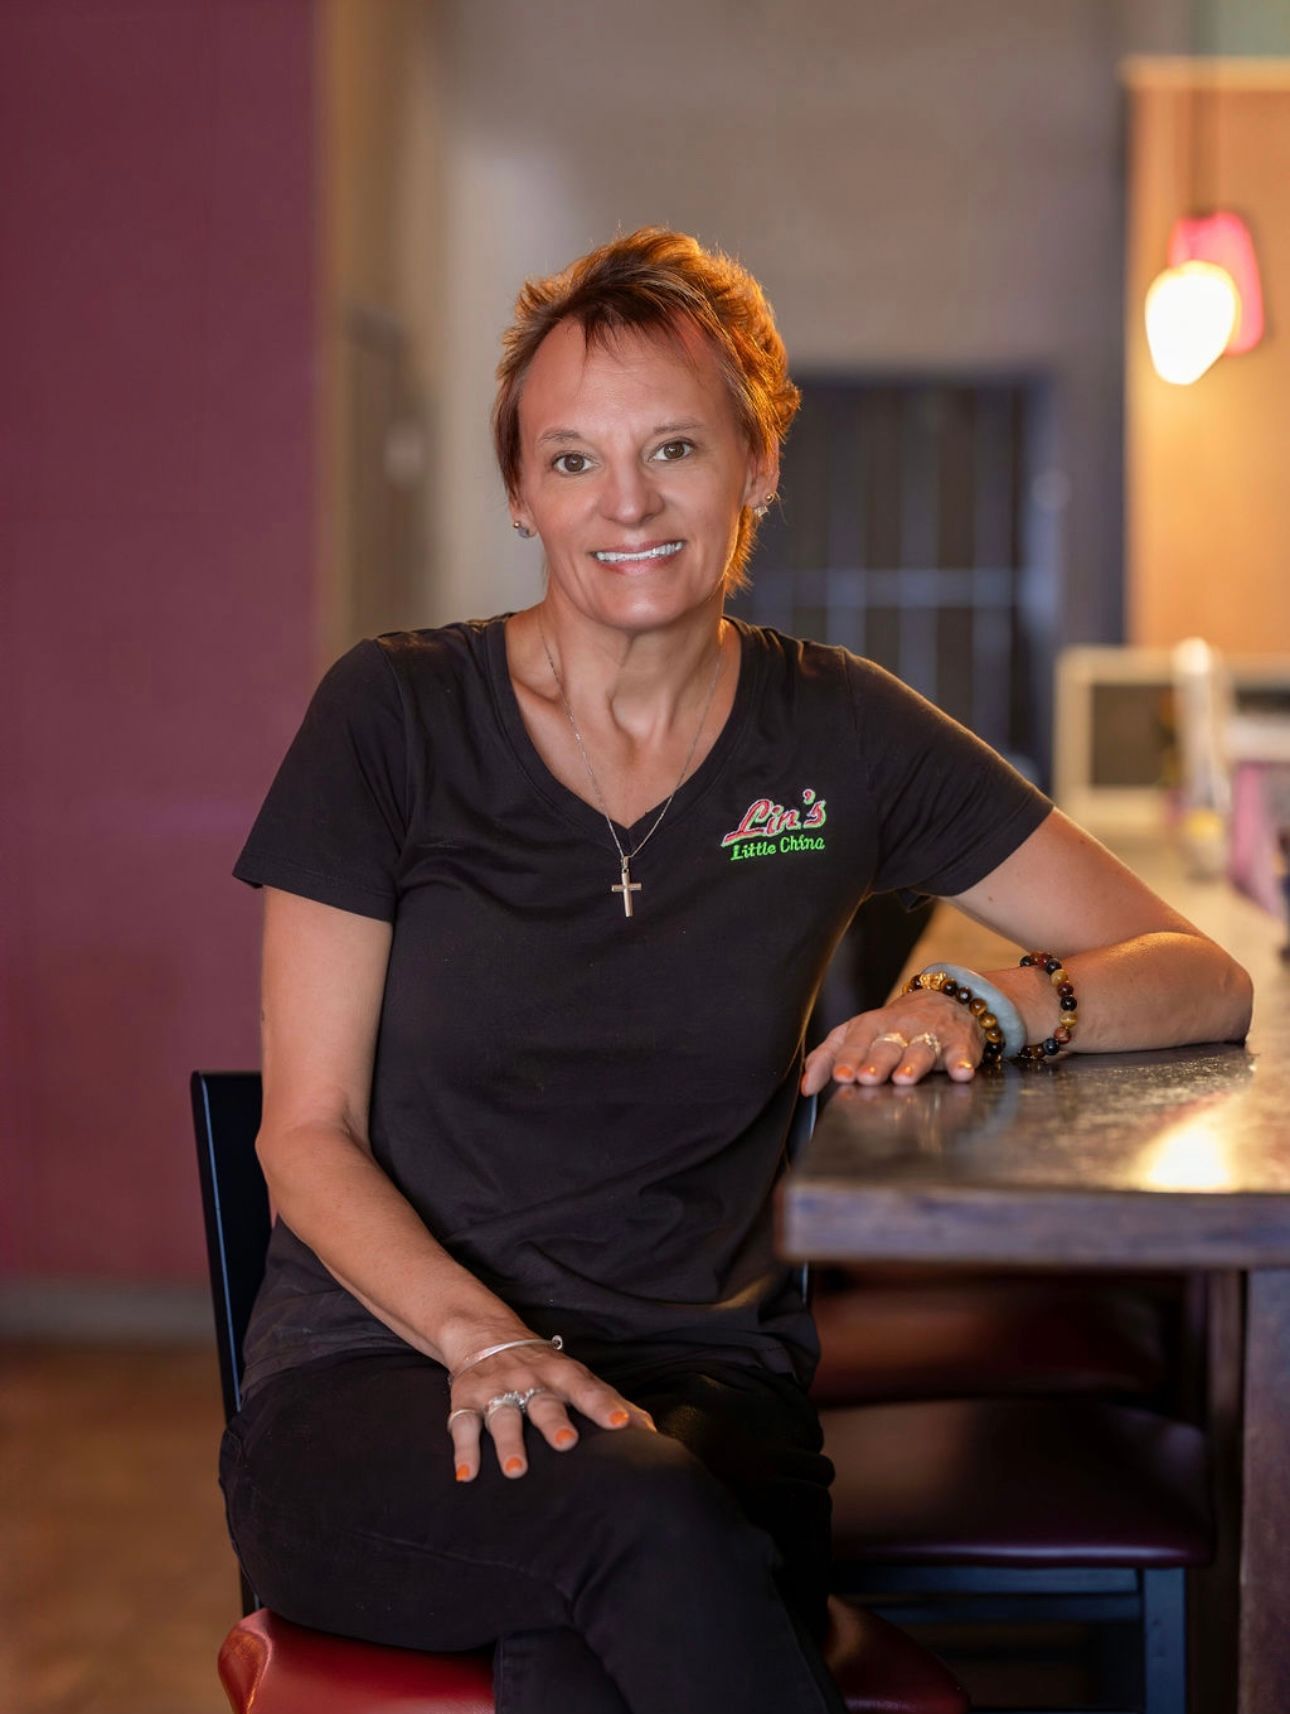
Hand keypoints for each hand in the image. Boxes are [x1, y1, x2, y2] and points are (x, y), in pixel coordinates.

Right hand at [448, 1344, 655, 1482]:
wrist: (484, 1334)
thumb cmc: (544, 1368)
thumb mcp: (576, 1377)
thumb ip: (611, 1402)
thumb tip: (653, 1434)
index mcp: (561, 1374)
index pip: (587, 1388)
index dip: (605, 1405)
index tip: (622, 1424)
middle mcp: (530, 1381)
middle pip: (544, 1401)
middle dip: (555, 1422)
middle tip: (566, 1443)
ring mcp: (496, 1391)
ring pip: (503, 1416)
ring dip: (509, 1442)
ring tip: (516, 1470)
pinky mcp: (466, 1402)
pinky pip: (462, 1426)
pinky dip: (464, 1452)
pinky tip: (467, 1476)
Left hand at [801, 991, 981, 1093]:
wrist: (944, 1000)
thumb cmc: (892, 1026)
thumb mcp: (856, 1034)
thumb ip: (828, 1057)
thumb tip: (806, 1087)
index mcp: (871, 1026)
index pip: (856, 1042)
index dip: (849, 1059)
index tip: (842, 1076)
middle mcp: (900, 1029)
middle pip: (887, 1046)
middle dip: (877, 1061)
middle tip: (868, 1077)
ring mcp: (931, 1035)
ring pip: (921, 1049)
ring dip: (912, 1064)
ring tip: (905, 1079)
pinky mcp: (960, 1042)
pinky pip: (961, 1052)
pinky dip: (962, 1062)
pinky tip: (961, 1073)